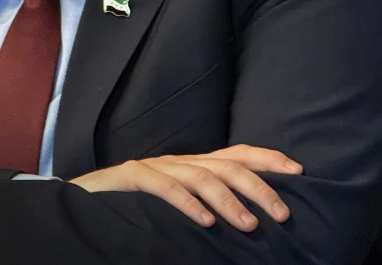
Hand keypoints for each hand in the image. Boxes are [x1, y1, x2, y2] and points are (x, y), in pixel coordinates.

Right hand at [70, 144, 301, 232]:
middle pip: (226, 165)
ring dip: (229, 201)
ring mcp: (155, 167)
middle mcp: (178, 161)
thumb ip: (205, 204)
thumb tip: (249, 219)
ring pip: (200, 176)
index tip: (298, 172)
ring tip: (249, 226)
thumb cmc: (134, 206)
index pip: (237, 154)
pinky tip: (204, 223)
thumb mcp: (178, 204)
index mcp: (192, 165)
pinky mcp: (131, 176)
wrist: (83, 198)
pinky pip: (163, 187)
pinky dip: (186, 204)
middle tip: (282, 215)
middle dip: (258, 187)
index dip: (268, 159)